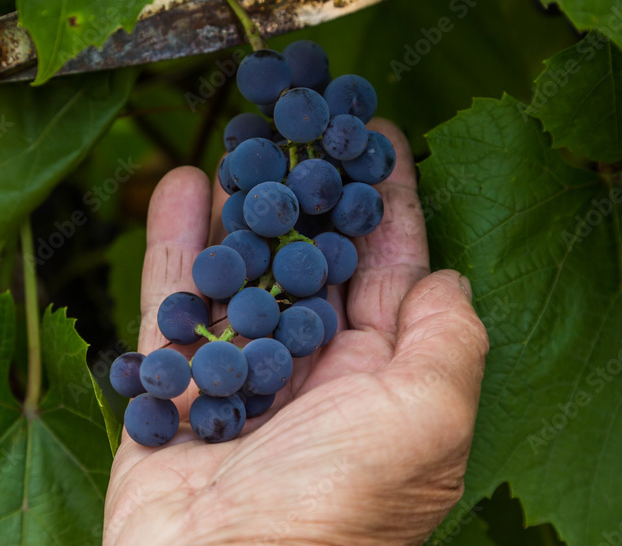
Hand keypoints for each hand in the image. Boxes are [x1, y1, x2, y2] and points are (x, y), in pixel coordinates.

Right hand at [104, 119, 488, 544]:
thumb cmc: (334, 509)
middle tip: (301, 115)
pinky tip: (176, 186)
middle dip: (309, 186)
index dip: (386, 198)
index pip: (389, 267)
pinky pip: (174, 300)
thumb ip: (447, 344)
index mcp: (380, 379)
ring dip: (240, 201)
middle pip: (311, 255)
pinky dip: (174, 244)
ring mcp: (240, 373)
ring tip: (239, 136)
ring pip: (241, 267)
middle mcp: (312, 370)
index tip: (376, 132)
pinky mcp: (175, 382)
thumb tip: (446, 279)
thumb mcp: (424, 424)